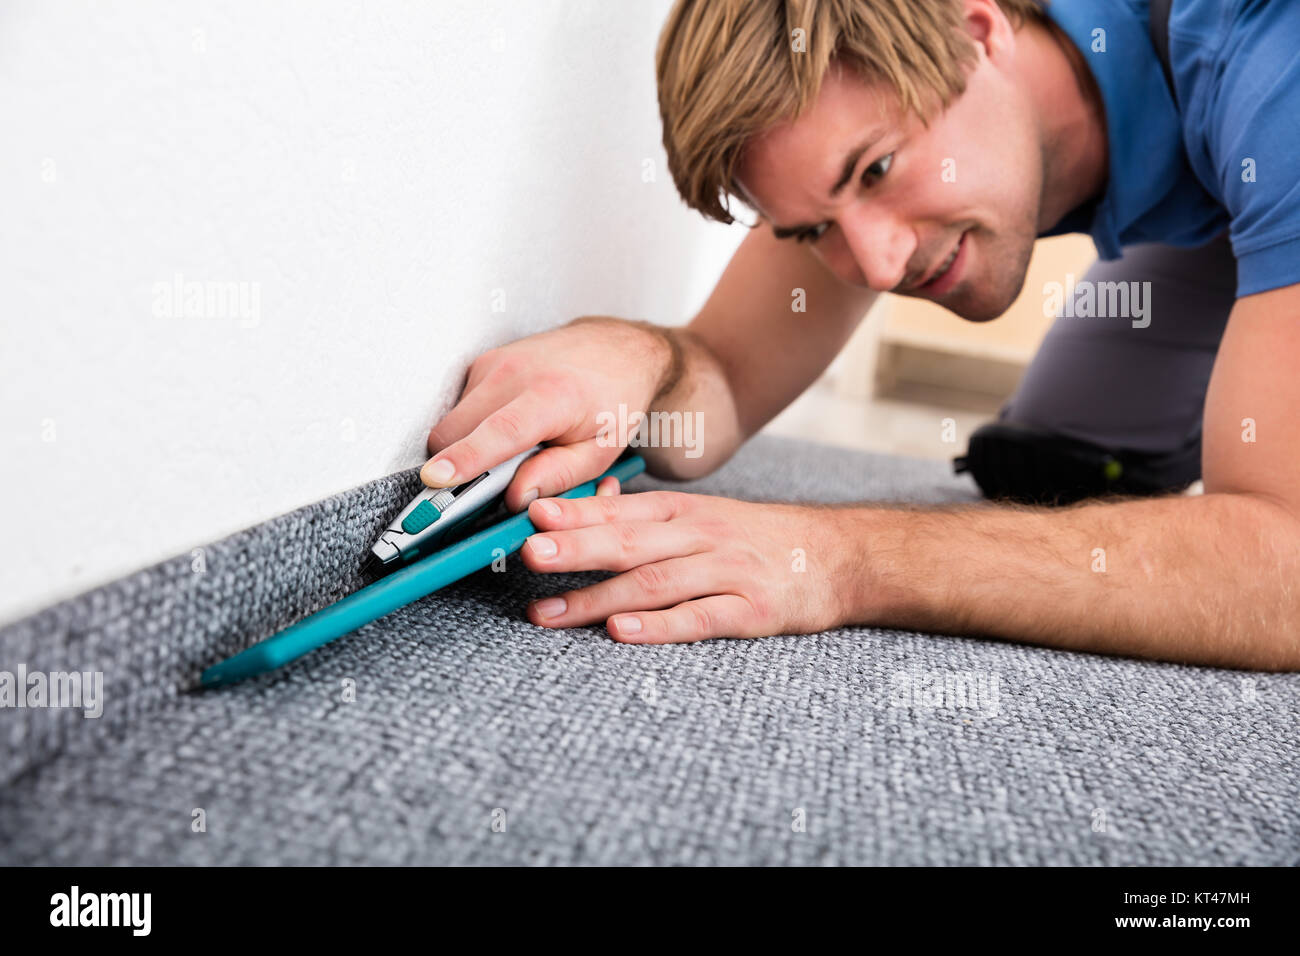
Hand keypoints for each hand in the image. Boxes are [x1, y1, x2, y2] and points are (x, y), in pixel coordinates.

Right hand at [422, 318, 672, 510]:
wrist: (614, 347)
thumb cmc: (612, 399)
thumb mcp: (600, 450)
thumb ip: (558, 476)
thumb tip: (515, 497)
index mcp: (553, 396)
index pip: (501, 430)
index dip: (466, 457)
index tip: (436, 478)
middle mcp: (516, 373)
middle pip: (455, 431)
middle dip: (461, 465)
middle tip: (496, 480)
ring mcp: (494, 363)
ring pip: (453, 423)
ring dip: (471, 445)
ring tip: (515, 445)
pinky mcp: (483, 363)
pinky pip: (461, 408)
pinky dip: (476, 427)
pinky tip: (510, 424)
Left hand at [520, 488, 848, 642]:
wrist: (837, 556)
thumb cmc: (756, 539)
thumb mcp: (701, 516)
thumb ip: (644, 520)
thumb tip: (576, 516)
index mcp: (683, 512)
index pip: (619, 509)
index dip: (574, 512)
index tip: (530, 514)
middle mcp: (700, 535)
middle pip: (629, 541)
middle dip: (575, 547)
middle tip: (528, 553)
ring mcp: (726, 571)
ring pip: (653, 582)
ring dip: (596, 597)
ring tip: (548, 612)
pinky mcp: (751, 610)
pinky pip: (699, 617)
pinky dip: (658, 625)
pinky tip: (622, 632)